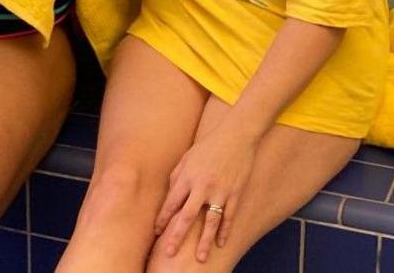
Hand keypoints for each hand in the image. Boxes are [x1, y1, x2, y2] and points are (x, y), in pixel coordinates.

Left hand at [153, 128, 257, 261]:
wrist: (236, 135)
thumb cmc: (208, 146)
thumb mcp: (187, 158)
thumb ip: (177, 177)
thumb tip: (170, 197)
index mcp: (187, 177)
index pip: (172, 203)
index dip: (163, 219)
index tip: (156, 233)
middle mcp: (202, 186)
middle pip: (187, 216)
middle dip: (176, 236)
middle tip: (169, 253)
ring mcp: (220, 191)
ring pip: (210, 221)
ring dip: (204, 241)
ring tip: (200, 258)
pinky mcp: (235, 192)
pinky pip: (229, 216)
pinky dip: (225, 230)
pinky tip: (220, 243)